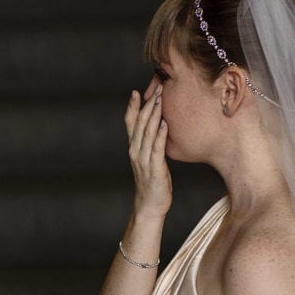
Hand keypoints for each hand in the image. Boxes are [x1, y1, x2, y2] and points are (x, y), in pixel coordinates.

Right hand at [125, 77, 171, 216]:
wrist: (150, 205)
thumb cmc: (153, 182)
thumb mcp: (149, 160)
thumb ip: (151, 145)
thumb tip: (159, 128)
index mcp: (133, 149)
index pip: (130, 124)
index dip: (132, 108)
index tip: (136, 92)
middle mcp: (135, 152)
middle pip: (139, 124)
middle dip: (148, 106)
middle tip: (156, 89)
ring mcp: (143, 160)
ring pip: (147, 133)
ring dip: (154, 116)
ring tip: (160, 100)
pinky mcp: (154, 169)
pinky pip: (156, 149)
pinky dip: (160, 136)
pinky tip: (165, 124)